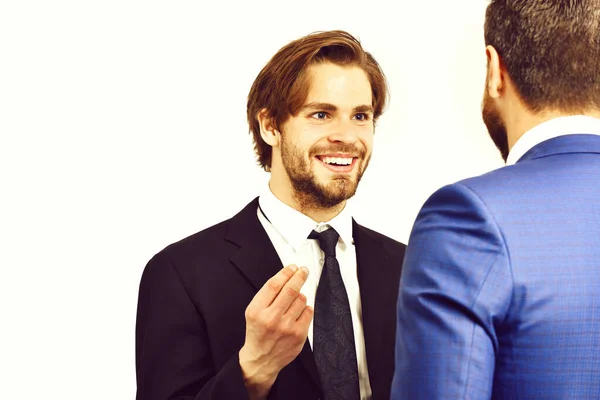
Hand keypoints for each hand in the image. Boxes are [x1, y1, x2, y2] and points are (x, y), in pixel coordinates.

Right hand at [239, 264, 312, 398]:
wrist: (261, 359)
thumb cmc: (258, 333)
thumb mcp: (253, 311)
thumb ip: (267, 295)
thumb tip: (286, 277)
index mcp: (257, 310)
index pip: (273, 285)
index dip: (285, 273)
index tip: (292, 268)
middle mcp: (271, 318)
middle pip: (290, 289)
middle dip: (299, 276)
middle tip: (303, 271)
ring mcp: (286, 327)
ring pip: (301, 299)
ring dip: (300, 295)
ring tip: (295, 299)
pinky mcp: (298, 335)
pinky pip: (308, 311)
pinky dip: (305, 308)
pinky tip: (299, 311)